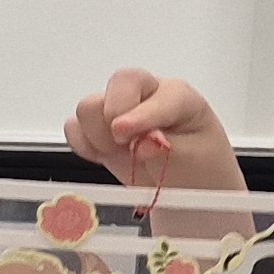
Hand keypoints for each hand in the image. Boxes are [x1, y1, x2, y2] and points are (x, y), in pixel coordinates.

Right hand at [64, 68, 242, 193]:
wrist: (190, 187)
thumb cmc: (198, 167)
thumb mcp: (193, 158)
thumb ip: (166, 148)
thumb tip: (139, 143)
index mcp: (174, 94)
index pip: (148, 89)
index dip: (135, 112)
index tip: (125, 134)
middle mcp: (145, 95)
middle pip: (113, 86)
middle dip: (114, 119)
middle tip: (126, 146)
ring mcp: (119, 110)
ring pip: (88, 109)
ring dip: (100, 138)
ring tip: (123, 155)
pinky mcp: (98, 130)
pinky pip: (75, 131)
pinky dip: (87, 148)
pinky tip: (109, 157)